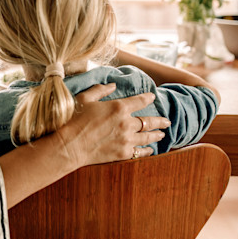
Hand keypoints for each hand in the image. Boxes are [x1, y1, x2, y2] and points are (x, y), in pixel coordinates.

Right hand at [55, 83, 169, 166]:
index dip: (147, 98)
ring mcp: (126, 140)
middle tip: (166, 121)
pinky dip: (147, 150)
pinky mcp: (123, 153)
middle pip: (149, 121)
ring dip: (156, 135)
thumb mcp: (84, 99)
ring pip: (147, 137)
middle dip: (160, 121)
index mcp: (118, 107)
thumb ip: (99, 90)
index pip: (139, 101)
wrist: (71, 145)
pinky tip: (150, 149)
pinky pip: (140, 152)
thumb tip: (112, 85)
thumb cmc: (74, 120)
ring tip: (162, 134)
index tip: (152, 97)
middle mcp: (127, 123)